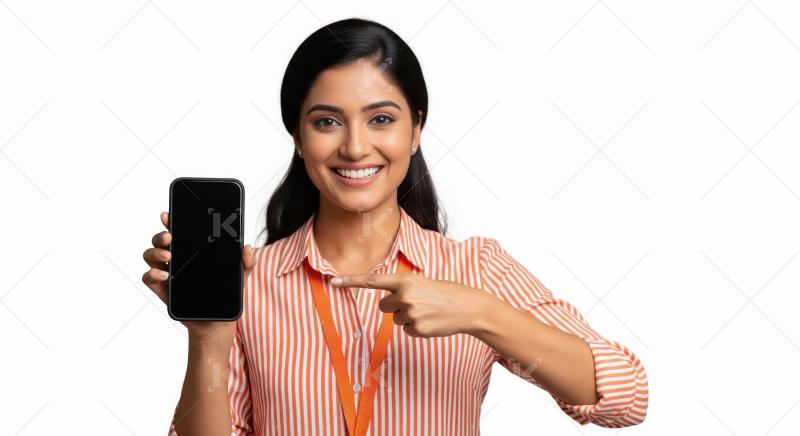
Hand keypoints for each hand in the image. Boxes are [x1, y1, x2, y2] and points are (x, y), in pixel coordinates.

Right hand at [141, 212, 255, 343]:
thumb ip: (246, 263)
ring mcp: (167, 275)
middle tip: (170, 237)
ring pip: (150, 256)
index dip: (171, 221)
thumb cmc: (225, 298)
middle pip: (160, 241)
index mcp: (193, 253)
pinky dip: (151, 273)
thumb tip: (247, 247)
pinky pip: (148, 278)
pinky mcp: (163, 291)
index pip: (179, 231)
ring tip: (169, 256)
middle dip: (161, 235)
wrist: (218, 326)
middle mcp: (177, 260)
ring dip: (155, 252)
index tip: (168, 214)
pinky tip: (164, 275)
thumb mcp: (240, 278)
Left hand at [331, 271, 494, 337]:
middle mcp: (405, 295)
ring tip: (427, 311)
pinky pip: (406, 330)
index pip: (372, 280)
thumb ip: (402, 288)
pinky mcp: (417, 328)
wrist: (467, 307)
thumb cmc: (444, 293)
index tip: (332, 281)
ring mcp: (411, 313)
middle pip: (383, 306)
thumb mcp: (422, 283)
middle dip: (395, 306)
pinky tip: (430, 321)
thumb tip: (386, 303)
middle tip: (416, 303)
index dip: (351, 281)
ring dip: (408, 317)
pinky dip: (416, 328)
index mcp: (405, 280)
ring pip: (395, 319)